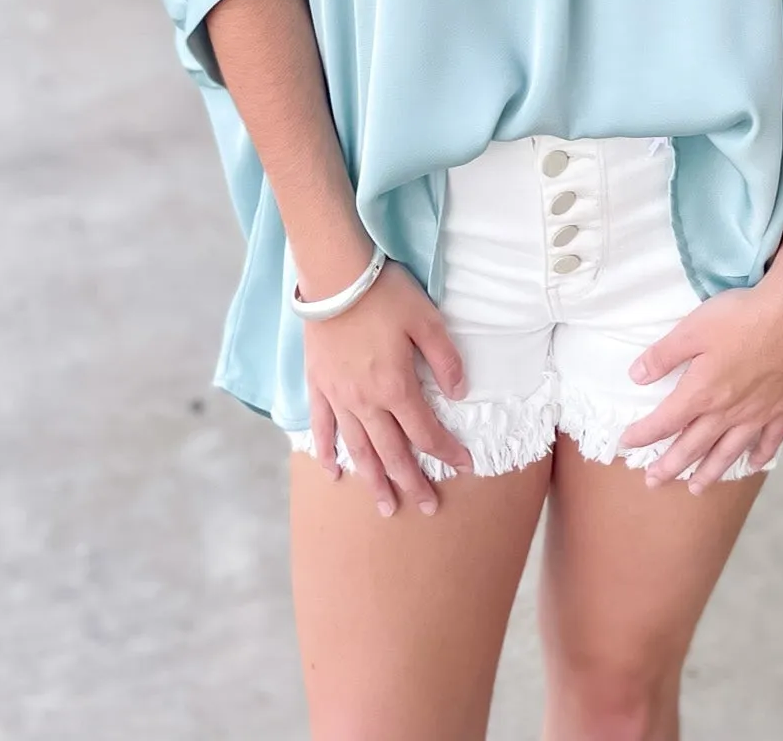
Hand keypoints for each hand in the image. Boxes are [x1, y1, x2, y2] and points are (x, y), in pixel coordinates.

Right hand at [303, 260, 474, 516]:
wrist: (334, 275)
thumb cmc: (384, 294)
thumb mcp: (427, 320)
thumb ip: (446, 359)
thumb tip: (460, 393)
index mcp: (396, 388)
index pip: (426, 432)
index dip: (447, 452)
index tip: (464, 466)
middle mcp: (366, 402)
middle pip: (392, 453)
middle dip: (412, 482)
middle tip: (426, 507)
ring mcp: (339, 396)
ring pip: (358, 449)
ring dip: (373, 480)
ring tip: (384, 507)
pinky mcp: (318, 384)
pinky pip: (322, 427)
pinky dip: (327, 451)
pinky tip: (333, 472)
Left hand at [617, 273, 782, 493]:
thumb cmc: (741, 318)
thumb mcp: (692, 329)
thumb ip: (663, 355)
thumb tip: (636, 377)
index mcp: (701, 393)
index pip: (665, 421)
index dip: (643, 435)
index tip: (626, 444)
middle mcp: (727, 413)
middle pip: (693, 446)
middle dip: (670, 466)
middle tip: (653, 483)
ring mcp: (757, 414)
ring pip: (728, 453)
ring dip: (709, 473)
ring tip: (695, 489)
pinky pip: (769, 441)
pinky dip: (760, 457)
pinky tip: (753, 465)